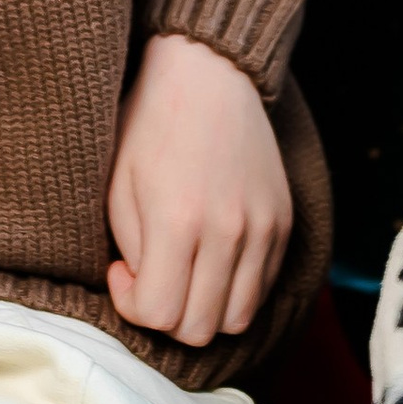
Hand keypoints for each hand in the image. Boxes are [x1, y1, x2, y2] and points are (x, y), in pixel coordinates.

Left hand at [105, 30, 292, 347]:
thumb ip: (133, 254)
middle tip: (151, 275)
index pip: (160, 315)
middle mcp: (228, 232)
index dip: (132, 305)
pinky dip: (234, 290)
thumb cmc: (149, 126)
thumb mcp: (119, 186)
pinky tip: (209, 257)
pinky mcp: (283, 224)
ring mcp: (262, 229)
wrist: (208, 73)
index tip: (122, 271)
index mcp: (177, 220)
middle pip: (201, 330)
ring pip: (238, 319)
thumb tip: (150, 296)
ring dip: (204, 310)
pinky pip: (262, 289)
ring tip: (182, 272)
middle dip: (167, 316)